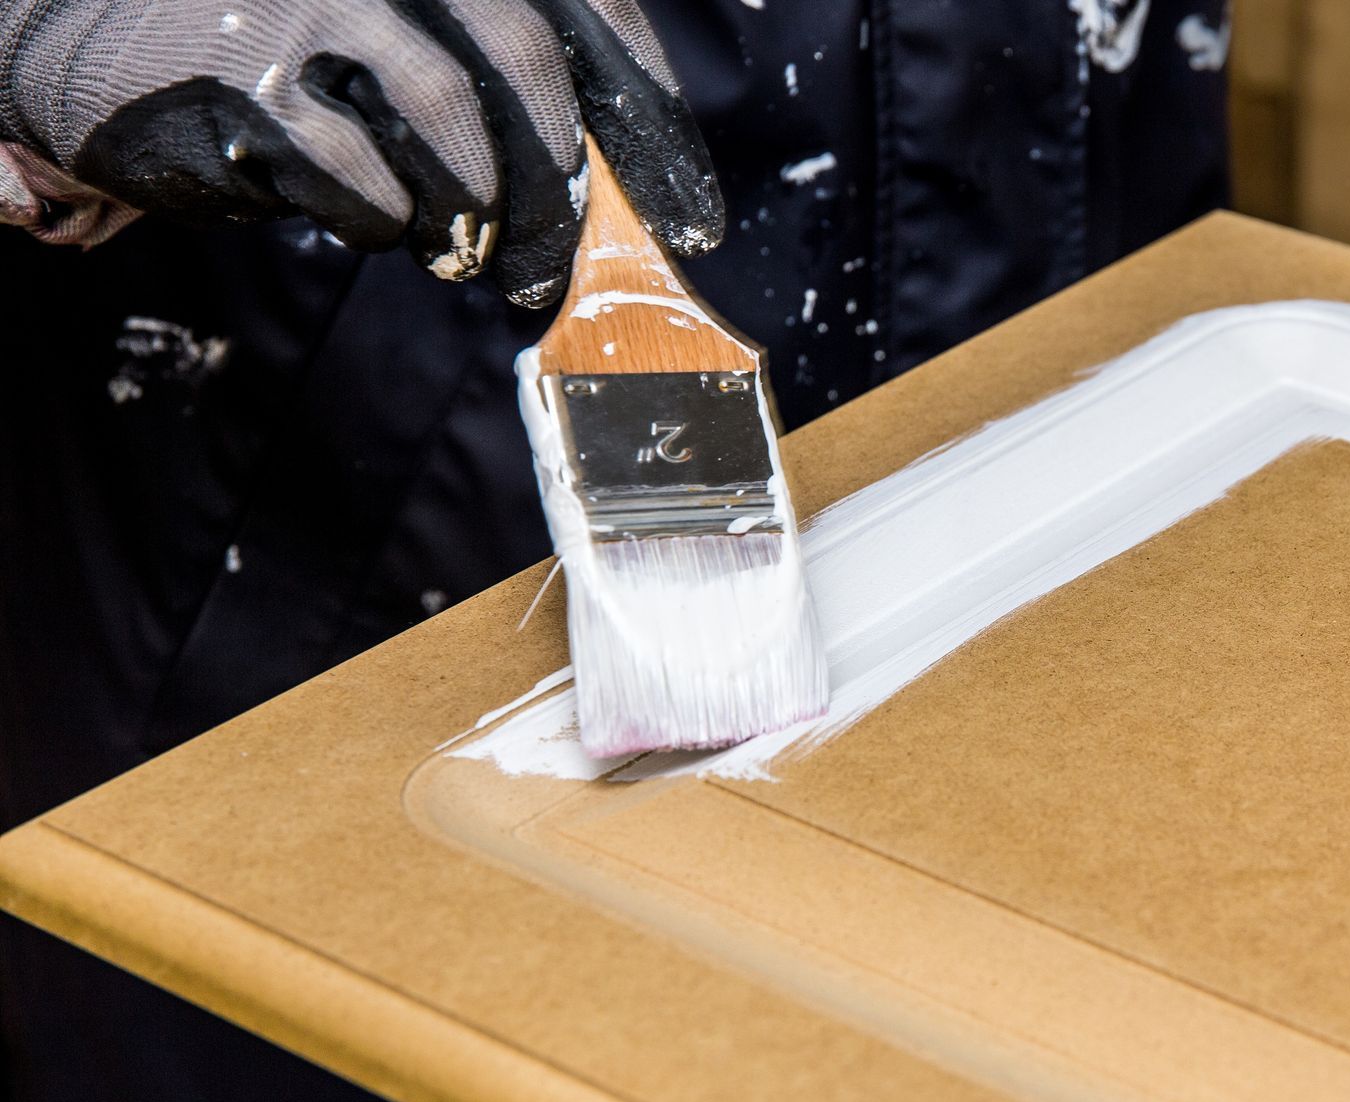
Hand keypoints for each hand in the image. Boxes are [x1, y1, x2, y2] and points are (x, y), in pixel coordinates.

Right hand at [0, 0, 723, 304]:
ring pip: (449, 125)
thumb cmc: (296, 55)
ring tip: (462, 251)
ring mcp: (315, 5)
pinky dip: (381, 219)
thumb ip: (508, 89)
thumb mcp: (409, 42)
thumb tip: (618, 198)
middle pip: (527, 71)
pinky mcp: (250, 79)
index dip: (652, 118)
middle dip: (560, 195)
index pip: (590, 16)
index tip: (692, 219)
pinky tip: (368, 216)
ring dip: (472, 212)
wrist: (107, 36)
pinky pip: (358, 177)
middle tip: (556, 276)